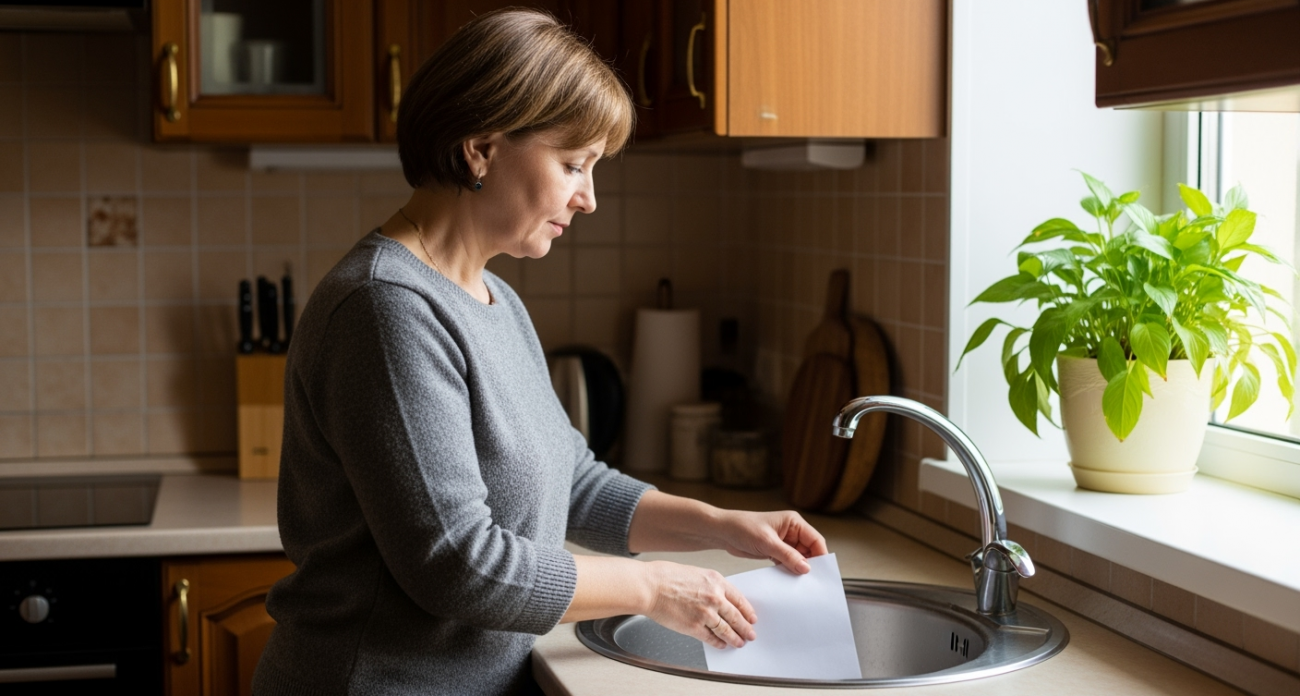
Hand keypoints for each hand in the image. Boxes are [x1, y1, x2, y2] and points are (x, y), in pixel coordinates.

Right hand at [642, 561, 757, 649]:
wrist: (650, 586)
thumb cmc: (666, 577)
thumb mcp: (696, 573)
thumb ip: (710, 586)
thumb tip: (719, 599)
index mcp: (716, 581)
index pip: (740, 599)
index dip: (748, 611)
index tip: (752, 617)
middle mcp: (714, 597)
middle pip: (736, 617)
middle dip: (745, 628)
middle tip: (750, 634)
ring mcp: (705, 613)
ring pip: (726, 630)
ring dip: (735, 638)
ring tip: (739, 643)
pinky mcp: (694, 627)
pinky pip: (711, 638)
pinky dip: (718, 643)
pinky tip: (721, 644)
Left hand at [715, 510, 828, 573]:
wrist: (723, 532)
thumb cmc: (743, 528)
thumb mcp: (767, 542)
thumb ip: (788, 555)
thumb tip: (806, 568)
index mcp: (794, 522)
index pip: (815, 540)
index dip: (820, 556)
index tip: (821, 572)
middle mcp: (792, 531)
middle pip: (809, 551)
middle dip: (810, 565)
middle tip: (811, 582)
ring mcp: (784, 542)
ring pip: (799, 559)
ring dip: (798, 570)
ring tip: (800, 584)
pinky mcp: (775, 552)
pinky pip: (788, 563)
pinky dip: (788, 571)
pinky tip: (788, 581)